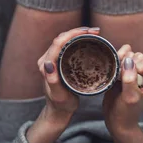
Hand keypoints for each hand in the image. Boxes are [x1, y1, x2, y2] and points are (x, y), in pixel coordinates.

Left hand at [27, 27, 100, 142]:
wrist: (58, 111)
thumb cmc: (60, 105)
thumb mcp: (58, 95)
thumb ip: (52, 81)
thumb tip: (48, 64)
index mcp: (46, 64)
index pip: (58, 42)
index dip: (73, 33)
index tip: (89, 32)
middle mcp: (46, 60)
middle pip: (62, 38)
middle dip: (78, 31)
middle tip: (96, 31)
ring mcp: (52, 60)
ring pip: (65, 40)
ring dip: (79, 34)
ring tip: (94, 33)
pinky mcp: (58, 62)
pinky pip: (67, 46)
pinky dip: (78, 40)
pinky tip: (89, 40)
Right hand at [103, 45, 142, 133]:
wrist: (116, 119)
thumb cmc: (126, 112)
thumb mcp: (130, 98)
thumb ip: (130, 79)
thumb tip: (128, 60)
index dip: (135, 69)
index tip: (127, 83)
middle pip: (139, 57)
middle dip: (128, 65)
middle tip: (122, 81)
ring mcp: (138, 71)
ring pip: (131, 54)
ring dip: (121, 63)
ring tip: (118, 77)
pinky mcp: (128, 70)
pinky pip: (123, 56)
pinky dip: (118, 59)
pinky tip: (115, 70)